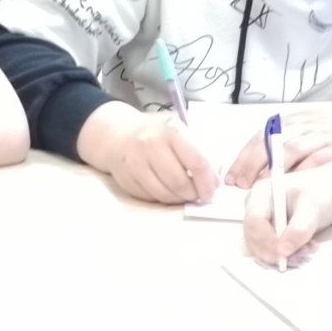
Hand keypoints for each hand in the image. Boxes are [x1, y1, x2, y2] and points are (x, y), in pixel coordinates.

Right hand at [92, 112, 218, 203]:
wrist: (118, 134)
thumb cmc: (156, 134)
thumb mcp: (178, 131)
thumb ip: (197, 151)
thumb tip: (214, 180)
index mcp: (171, 131)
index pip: (197, 163)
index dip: (208, 182)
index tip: (212, 191)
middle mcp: (151, 145)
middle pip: (180, 183)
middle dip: (193, 195)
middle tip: (198, 196)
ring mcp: (136, 163)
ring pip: (165, 194)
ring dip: (179, 200)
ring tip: (184, 194)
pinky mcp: (126, 179)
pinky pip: (151, 197)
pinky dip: (163, 198)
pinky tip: (167, 191)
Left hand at [224, 98, 331, 185]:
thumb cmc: (326, 128)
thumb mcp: (299, 129)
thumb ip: (278, 145)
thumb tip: (249, 169)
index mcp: (287, 122)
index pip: (258, 139)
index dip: (243, 159)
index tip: (231, 178)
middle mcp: (300, 126)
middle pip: (270, 144)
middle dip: (253, 164)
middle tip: (241, 184)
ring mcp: (318, 135)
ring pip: (291, 149)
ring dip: (274, 168)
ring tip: (262, 185)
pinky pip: (318, 157)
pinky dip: (304, 169)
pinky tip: (294, 183)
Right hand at [242, 166, 331, 266]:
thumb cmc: (322, 192)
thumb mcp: (313, 207)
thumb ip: (298, 228)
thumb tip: (283, 250)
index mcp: (261, 193)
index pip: (254, 222)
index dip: (266, 240)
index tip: (284, 253)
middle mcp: (257, 209)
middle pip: (254, 239)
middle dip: (277, 252)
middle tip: (301, 256)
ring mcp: (263, 224)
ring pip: (263, 250)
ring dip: (286, 257)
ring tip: (309, 250)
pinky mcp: (271, 236)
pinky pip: (272, 253)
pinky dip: (290, 257)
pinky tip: (306, 250)